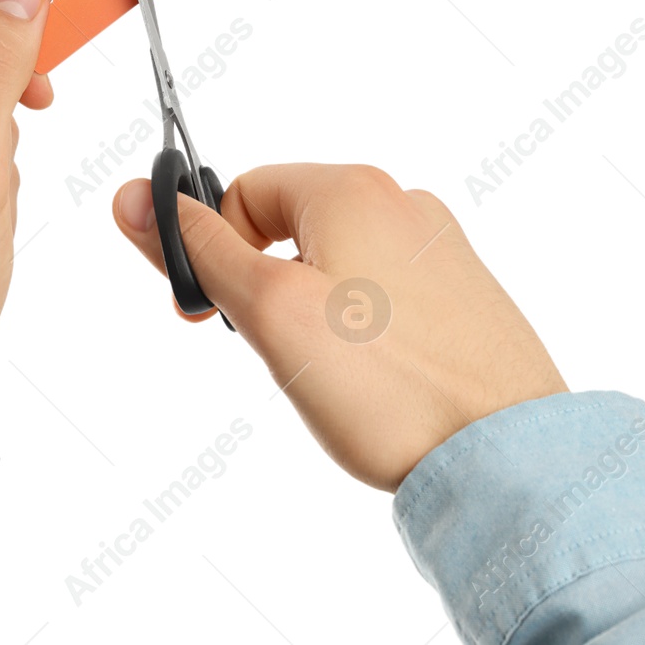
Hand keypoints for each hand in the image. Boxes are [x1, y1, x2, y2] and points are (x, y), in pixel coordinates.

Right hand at [112, 164, 565, 490]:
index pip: (244, 191)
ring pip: (336, 263)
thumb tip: (137, 197)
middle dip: (265, 286)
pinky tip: (373, 381)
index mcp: (352, 188)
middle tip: (277, 351)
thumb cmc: (389, 386)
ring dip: (311, 312)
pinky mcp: (464, 296)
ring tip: (331, 375)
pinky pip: (383, 294)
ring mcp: (440, 250)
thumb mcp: (270, 312)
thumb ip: (201, 251)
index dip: (213, 249)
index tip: (210, 314)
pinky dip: (360, 331)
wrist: (507, 456)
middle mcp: (404, 202)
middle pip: (290, 225)